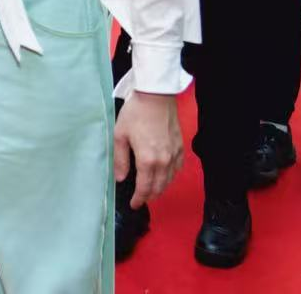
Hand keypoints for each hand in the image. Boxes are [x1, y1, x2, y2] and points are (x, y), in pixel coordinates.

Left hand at [112, 91, 183, 208]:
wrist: (156, 96)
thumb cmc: (135, 114)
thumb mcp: (120, 135)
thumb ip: (120, 159)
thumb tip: (120, 178)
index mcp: (148, 160)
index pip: (145, 188)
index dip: (139, 199)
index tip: (134, 204)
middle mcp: (164, 161)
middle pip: (159, 187)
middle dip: (150, 196)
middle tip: (142, 200)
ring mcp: (174, 155)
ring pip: (169, 180)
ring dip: (160, 188)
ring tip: (151, 191)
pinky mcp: (180, 147)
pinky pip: (177, 169)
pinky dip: (170, 177)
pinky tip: (165, 176)